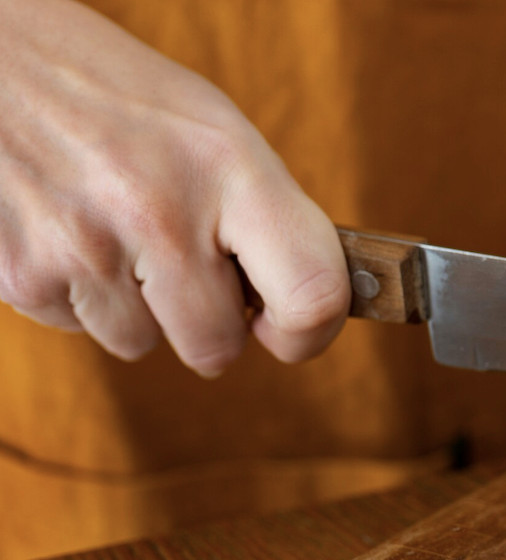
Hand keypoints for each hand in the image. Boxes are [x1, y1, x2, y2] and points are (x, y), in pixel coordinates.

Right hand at [0, 0, 348, 376]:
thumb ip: (267, 218)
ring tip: (116, 228)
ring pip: (141, 344)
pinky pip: (77, 328)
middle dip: (208, 322)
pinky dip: (79, 294)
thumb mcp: (216, 131)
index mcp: (231, 167)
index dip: (309, 333)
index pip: (312, 294)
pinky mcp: (23, 273)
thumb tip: (309, 308)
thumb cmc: (123, 100)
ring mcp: (86, 246)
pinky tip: (71, 230)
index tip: (287, 328)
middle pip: (217, 347)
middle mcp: (161, 211)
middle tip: (184, 263)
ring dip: (137, 307)